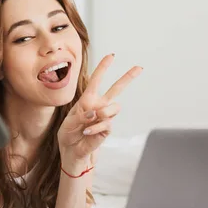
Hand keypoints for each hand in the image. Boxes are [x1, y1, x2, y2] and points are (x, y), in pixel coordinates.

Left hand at [57, 54, 141, 171]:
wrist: (72, 151)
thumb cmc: (69, 134)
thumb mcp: (69, 122)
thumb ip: (82, 115)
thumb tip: (96, 112)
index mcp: (87, 100)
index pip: (96, 81)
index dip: (103, 68)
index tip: (111, 56)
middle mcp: (98, 106)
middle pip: (116, 89)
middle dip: (128, 77)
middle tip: (139, 68)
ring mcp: (104, 117)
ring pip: (114, 107)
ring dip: (103, 112)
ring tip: (91, 120)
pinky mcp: (107, 129)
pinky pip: (107, 123)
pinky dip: (96, 127)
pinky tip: (87, 131)